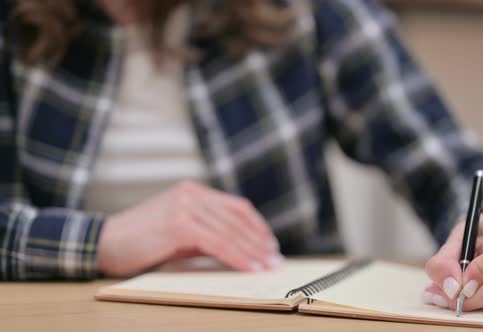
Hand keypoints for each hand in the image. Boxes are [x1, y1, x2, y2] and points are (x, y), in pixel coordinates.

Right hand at [97, 181, 281, 276]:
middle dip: (259, 241)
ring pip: (230, 231)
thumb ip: (208, 234)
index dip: (257, 226)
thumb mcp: (180, 233)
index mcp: (194, 192)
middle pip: (237, 217)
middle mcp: (191, 194)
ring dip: (253, 251)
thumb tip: (240, 250)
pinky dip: (237, 256)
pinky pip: (217, 241)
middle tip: (275, 259)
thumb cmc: (141, 242)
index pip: (236, 206)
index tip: (270, 245)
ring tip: (267, 266)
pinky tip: (249, 267)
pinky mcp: (179, 223)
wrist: (103, 243)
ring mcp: (185, 206)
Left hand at [423, 210, 482, 310]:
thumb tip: (451, 288)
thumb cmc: (475, 235)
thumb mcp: (454, 240)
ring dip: (477, 299)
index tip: (461, 279)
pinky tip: (476, 290)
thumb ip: (443, 262)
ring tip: (458, 289)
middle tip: (451, 296)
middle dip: (475, 294)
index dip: (479, 272)